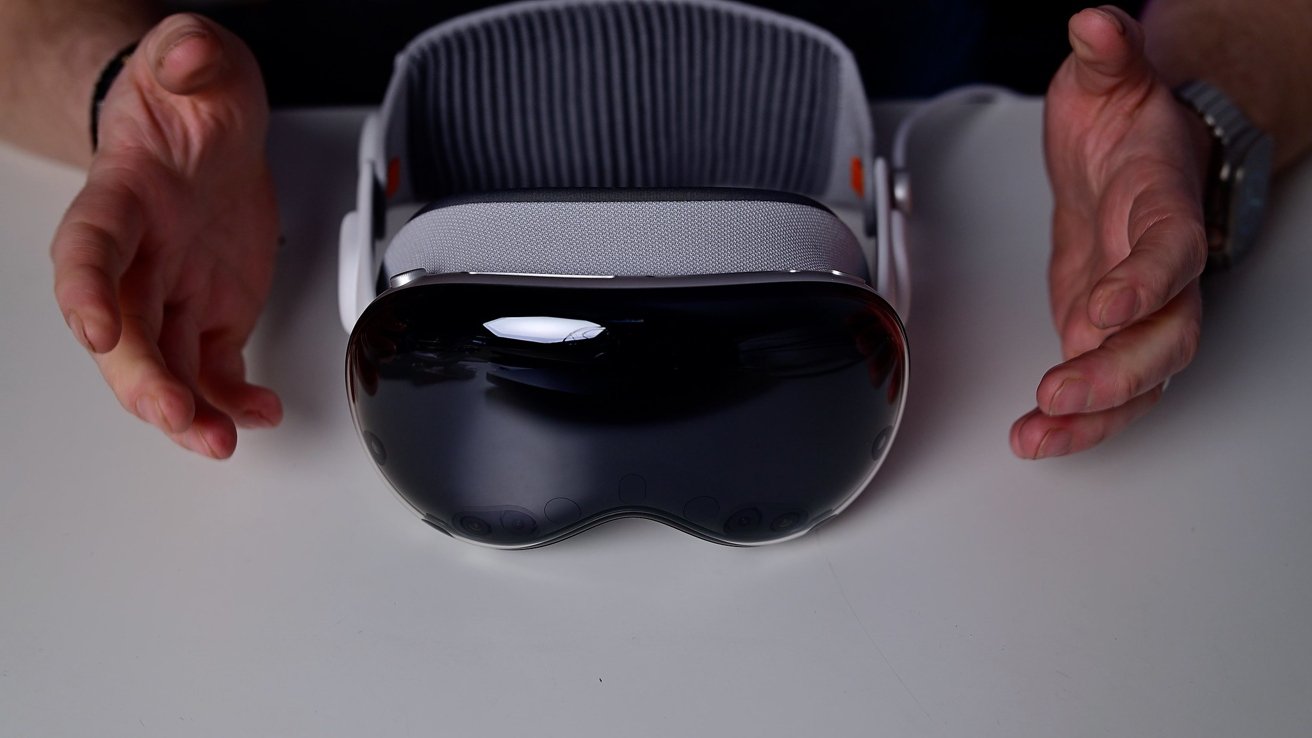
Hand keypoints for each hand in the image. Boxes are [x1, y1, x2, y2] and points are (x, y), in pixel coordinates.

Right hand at [51, 13, 281, 457]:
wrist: (210, 127)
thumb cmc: (191, 99)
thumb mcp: (193, 58)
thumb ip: (188, 55)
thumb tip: (188, 54)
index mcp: (122, 197)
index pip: (91, 247)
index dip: (84, 290)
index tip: (95, 328)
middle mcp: (139, 257)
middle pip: (124, 328)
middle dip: (142, 379)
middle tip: (172, 414)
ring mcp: (174, 290)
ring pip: (166, 364)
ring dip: (186, 410)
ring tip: (216, 441)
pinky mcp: (213, 313)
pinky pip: (217, 368)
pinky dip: (234, 399)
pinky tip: (256, 415)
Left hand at [1011, 6, 1210, 457]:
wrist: (1133, 154)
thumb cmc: (1127, 125)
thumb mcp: (1109, 79)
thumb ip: (1107, 56)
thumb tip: (1095, 21)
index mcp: (1161, 205)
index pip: (1169, 249)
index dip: (1147, 281)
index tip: (1109, 307)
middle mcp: (1159, 267)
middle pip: (1166, 335)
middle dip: (1117, 372)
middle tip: (1060, 395)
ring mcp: (1135, 307)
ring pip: (1141, 377)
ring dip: (1095, 415)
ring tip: (1038, 439)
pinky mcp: (1104, 330)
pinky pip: (1105, 386)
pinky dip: (1075, 419)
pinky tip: (1036, 437)